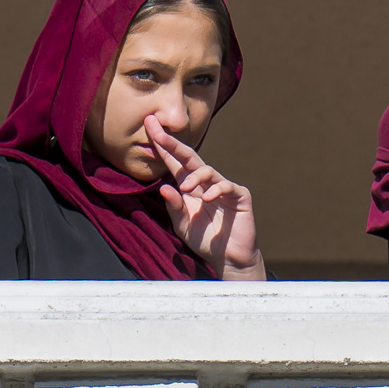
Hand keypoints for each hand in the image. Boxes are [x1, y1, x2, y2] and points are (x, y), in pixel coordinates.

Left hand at [143, 117, 265, 280]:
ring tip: (185, 187)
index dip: (163, 148)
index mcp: (190, 188)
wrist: (228, 258)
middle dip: (174, 145)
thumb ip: (174, 207)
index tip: (149, 130)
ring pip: (208, 170)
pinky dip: (217, 189)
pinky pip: (227, 186)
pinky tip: (208, 198)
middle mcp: (205, 184)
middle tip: (160, 133)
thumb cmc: (205, 240)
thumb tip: (164, 188)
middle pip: (189, 159)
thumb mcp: (183, 225)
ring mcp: (223, 188)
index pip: (174, 164)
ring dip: (195, 176)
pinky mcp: (239, 196)